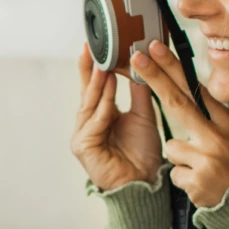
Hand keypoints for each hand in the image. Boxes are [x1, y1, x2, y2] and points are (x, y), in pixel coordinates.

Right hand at [70, 45, 162, 191]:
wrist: (145, 182)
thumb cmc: (142, 154)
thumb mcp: (144, 115)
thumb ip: (138, 92)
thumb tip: (139, 64)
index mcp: (100, 116)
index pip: (94, 88)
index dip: (92, 68)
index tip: (93, 47)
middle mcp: (88, 124)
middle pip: (86, 92)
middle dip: (88, 70)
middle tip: (92, 48)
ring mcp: (83, 136)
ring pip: (89, 105)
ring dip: (96, 85)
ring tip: (103, 65)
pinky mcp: (83, 147)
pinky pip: (94, 122)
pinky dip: (103, 106)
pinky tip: (109, 90)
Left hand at [132, 41, 228, 207]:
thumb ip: (215, 118)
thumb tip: (191, 90)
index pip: (196, 90)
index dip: (175, 69)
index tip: (157, 49)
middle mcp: (219, 137)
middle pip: (178, 103)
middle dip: (155, 77)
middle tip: (137, 57)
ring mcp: (208, 159)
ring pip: (172, 147)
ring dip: (181, 158)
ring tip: (203, 168)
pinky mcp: (198, 181)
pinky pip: (175, 173)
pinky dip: (185, 178)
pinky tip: (202, 184)